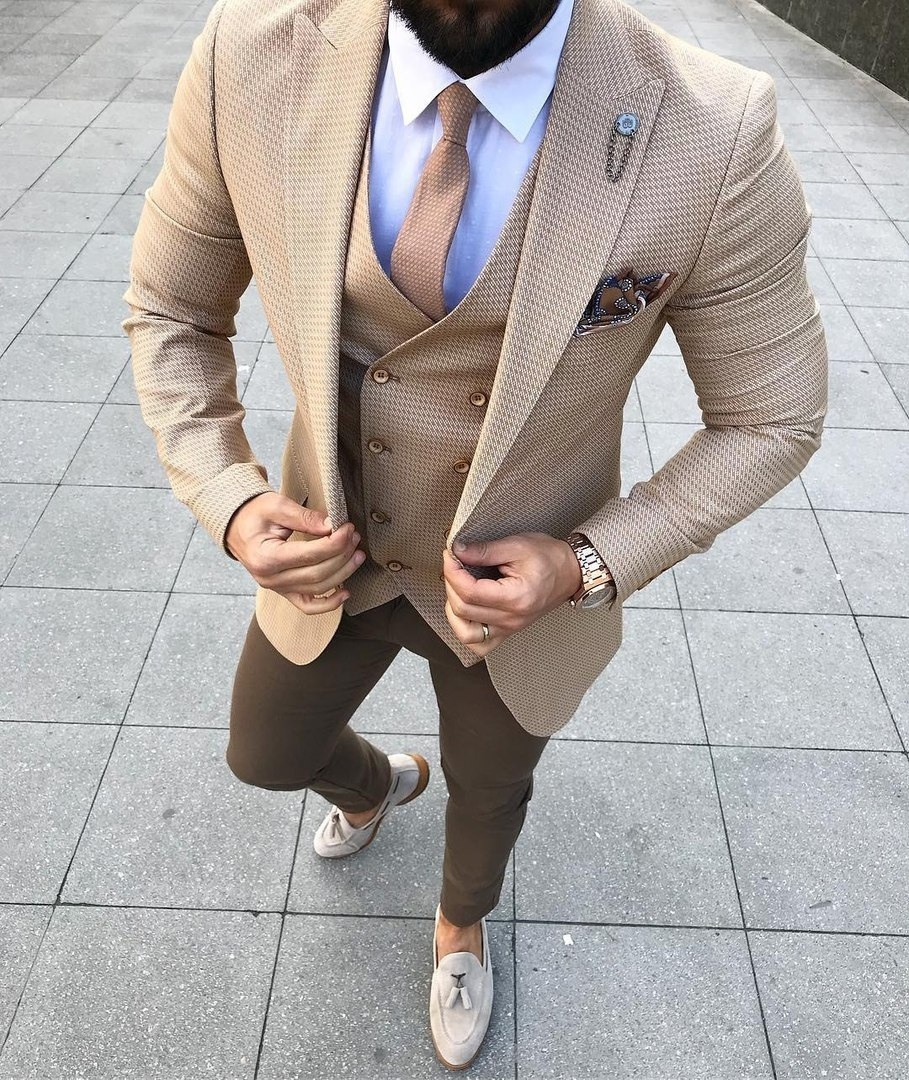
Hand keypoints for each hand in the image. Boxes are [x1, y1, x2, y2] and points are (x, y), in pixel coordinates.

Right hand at [225, 492, 364, 613]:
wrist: (236, 525)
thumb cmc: (253, 513)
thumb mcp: (276, 506)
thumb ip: (304, 517)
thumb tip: (331, 526)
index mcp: (265, 557)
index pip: (309, 555)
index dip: (334, 543)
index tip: (348, 528)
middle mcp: (270, 579)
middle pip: (317, 574)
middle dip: (342, 555)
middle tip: (354, 537)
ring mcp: (276, 589)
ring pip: (317, 589)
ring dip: (343, 573)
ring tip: (357, 555)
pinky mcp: (283, 592)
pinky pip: (308, 606)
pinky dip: (329, 604)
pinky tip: (346, 593)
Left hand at [442, 532, 582, 656]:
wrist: (571, 572)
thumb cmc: (549, 557)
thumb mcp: (517, 545)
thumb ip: (484, 550)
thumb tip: (457, 551)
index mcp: (516, 598)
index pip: (470, 592)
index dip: (452, 572)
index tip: (450, 555)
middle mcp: (512, 619)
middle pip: (464, 610)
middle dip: (450, 583)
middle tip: (454, 563)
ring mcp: (510, 628)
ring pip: (466, 634)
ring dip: (453, 610)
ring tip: (456, 588)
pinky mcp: (508, 631)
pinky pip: (479, 644)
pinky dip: (465, 630)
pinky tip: (463, 611)